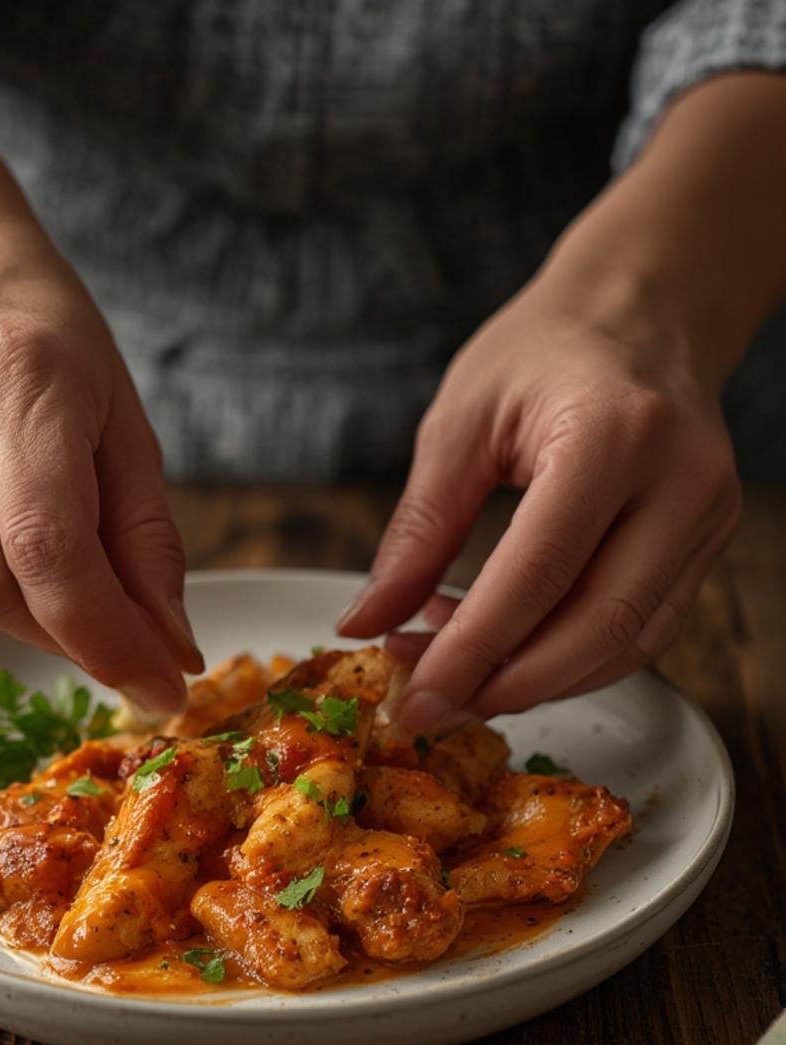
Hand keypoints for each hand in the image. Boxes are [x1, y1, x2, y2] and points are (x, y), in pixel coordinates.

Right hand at [0, 176, 200, 712]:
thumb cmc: (41, 329)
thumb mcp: (121, 415)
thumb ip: (147, 537)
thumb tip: (168, 647)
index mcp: (26, 375)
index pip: (54, 552)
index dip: (108, 641)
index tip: (158, 691)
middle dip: (65, 633)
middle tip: (112, 636)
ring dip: (13, 610)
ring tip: (47, 566)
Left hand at [336, 268, 740, 729]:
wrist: (644, 305)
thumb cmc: (546, 348)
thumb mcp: (460, 422)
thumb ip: (417, 532)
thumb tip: (367, 623)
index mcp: (613, 434)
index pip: (539, 575)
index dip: (473, 652)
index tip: (416, 699)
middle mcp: (680, 482)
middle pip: (598, 628)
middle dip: (507, 686)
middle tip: (432, 708)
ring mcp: (707, 517)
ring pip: (627, 645)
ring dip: (537, 681)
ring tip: (456, 676)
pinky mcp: (707, 543)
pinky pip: (643, 632)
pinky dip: (571, 660)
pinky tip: (507, 651)